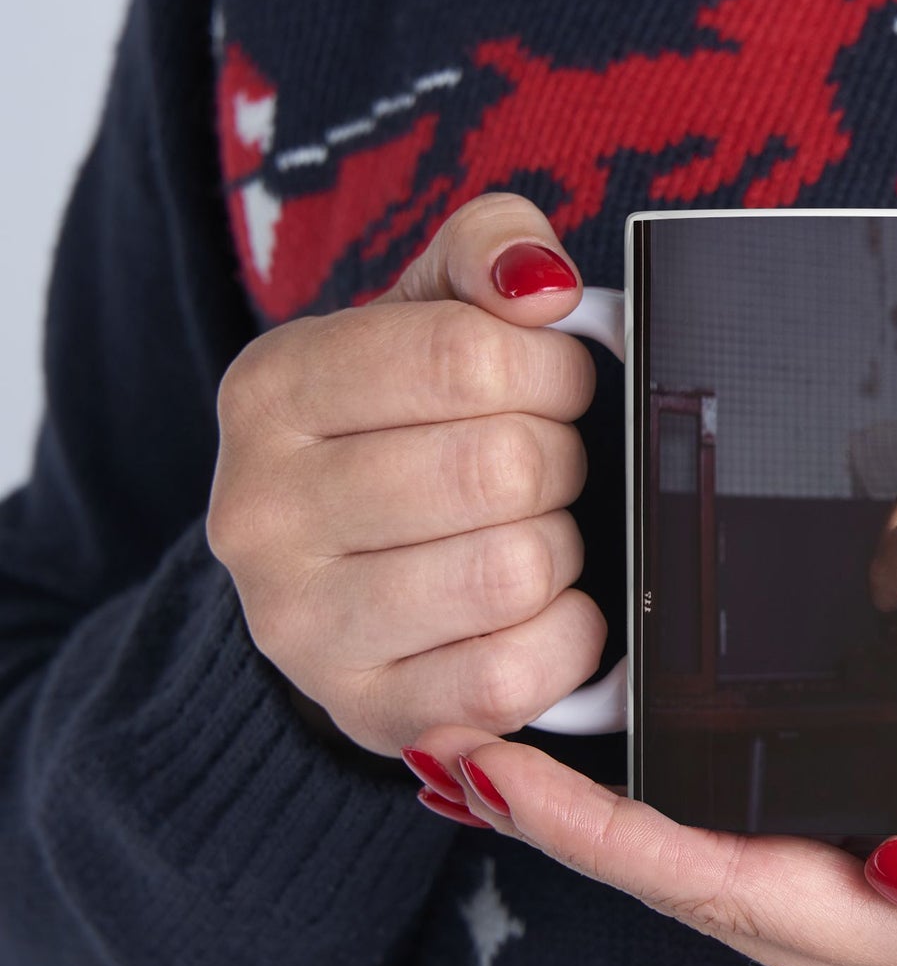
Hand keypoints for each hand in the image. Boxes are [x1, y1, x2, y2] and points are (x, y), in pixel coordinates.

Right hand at [207, 193, 603, 755]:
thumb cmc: (402, 431)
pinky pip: (512, 676)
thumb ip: (486, 253)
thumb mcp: (427, 315)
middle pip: (500, 468)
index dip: (552, 371)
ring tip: (533, 535)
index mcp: (272, 390)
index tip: (556, 386)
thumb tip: (542, 285)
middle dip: (559, 461)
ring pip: (513, 571)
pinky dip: (565, 637)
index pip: (466, 356)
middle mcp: (262, 512)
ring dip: (560, 549)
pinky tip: (545, 610)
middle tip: (545, 468)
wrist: (340, 575)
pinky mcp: (369, 712)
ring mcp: (303, 627)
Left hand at [407, 696, 896, 965]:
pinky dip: (686, 795)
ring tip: (509, 749)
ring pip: (721, 857)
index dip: (609, 839)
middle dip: (571, 824)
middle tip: (457, 747)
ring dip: (610, 811)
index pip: (737, 891)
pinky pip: (773, 823)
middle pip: (697, 881)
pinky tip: (646, 757)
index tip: (501, 774)